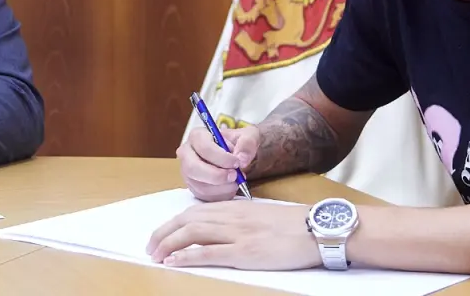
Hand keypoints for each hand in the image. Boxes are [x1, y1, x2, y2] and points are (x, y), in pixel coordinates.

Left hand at [146, 200, 318, 269]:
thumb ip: (242, 220)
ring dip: (169, 244)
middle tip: (150, 246)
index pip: (195, 211)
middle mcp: (232, 217)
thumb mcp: (263, 216)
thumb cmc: (296, 225)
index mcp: (236, 207)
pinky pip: (209, 253)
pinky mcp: (245, 251)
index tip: (161, 233)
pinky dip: (187, 256)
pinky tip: (173, 261)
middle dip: (164, 233)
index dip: (173, 222)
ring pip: (192, 233)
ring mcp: (238, 233)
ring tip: (155, 255)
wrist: (319, 228)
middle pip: (187, 220)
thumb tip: (223, 229)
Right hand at [178, 124, 260, 200]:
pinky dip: (220, 196)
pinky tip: (231, 188)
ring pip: (199, 185)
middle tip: (235, 176)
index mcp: (197, 136)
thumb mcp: (248, 136)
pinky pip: (203, 197)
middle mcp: (187, 153)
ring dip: (221, 188)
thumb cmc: (239, 143)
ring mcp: (187, 172)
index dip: (221, 158)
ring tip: (236, 182)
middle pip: (193, 168)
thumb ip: (247, 144)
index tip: (237, 163)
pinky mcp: (193, 187)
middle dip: (217, 176)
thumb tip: (241, 159)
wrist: (237, 156)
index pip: (204, 147)